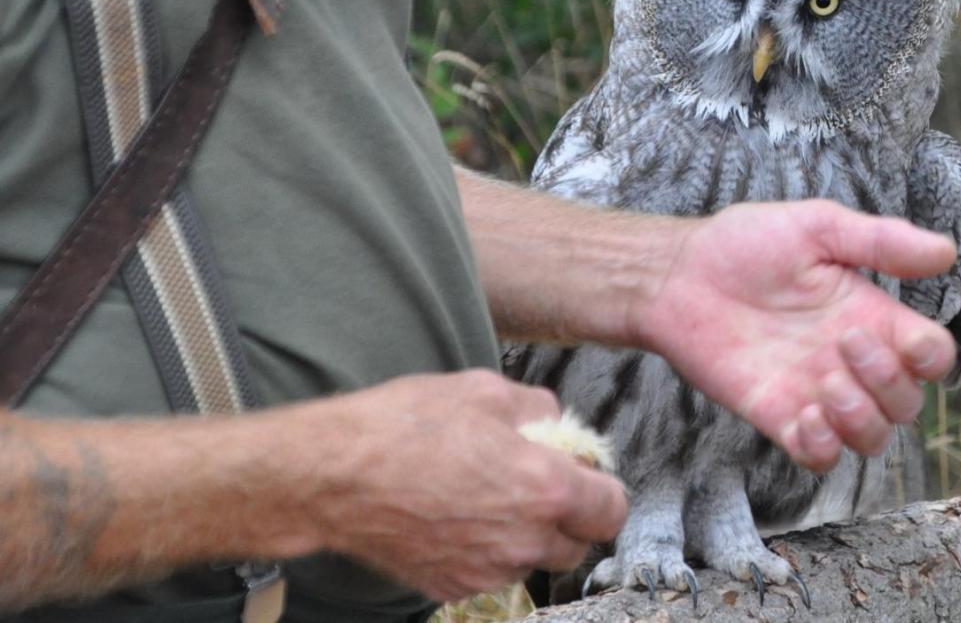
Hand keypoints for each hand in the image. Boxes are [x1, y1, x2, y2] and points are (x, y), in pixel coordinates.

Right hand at [307, 371, 627, 602]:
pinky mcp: (451, 586)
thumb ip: (539, 411)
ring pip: (533, 561)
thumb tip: (556, 425)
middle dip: (568, 516)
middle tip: (537, 482)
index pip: (611, 510)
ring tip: (489, 495)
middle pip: (577, 544)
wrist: (333, 475)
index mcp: (545, 489)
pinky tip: (459, 515)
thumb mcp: (485, 390)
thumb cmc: (406, 426)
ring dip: (527, 535)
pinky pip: (491, 573)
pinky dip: (487, 550)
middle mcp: (523, 540)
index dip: (601, 488)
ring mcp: (486, 571)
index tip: (581, 472)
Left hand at [635, 200, 958, 471]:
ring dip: (861, 418)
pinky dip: (823, 446)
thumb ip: (880, 240)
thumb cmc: (746, 243)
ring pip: (873, 439)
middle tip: (844, 341)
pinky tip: (804, 416)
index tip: (907, 338)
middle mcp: (851, 360)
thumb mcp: (818, 226)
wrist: (677, 275)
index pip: (931, 356)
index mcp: (872, 315)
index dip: (933, 358)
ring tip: (824, 382)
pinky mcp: (777, 416)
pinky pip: (820, 457)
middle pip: (908, 404)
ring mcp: (816, 392)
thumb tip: (948, 252)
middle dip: (888, 381)